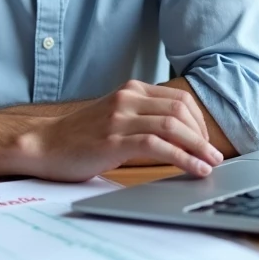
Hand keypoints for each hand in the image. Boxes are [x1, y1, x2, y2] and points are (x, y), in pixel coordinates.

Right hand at [23, 80, 223, 181]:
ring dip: (198, 147)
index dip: (200, 122)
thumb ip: (143, 118)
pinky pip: (158, 145)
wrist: (44, 145)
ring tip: (210, 164)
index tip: (206, 142)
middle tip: (214, 156)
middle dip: (203, 135)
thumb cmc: (81, 137)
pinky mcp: (113, 140)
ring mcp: (120, 118)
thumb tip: (180, 136)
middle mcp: (127, 98)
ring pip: (173, 126)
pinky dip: (182, 158)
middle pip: (180, 110)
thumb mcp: (116, 117)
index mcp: (131, 90)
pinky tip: (194, 169)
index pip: (178, 99)